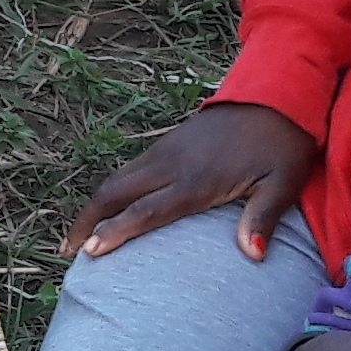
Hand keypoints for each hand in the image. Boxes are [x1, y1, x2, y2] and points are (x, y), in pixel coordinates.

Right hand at [66, 101, 319, 261]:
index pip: (148, 210)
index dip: (116, 232)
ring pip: (117, 179)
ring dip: (94, 206)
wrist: (276, 94)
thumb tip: (253, 255)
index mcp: (197, 179)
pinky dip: (111, 192)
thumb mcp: (282, 183)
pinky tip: (108, 209)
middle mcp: (172, 164)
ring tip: (78, 237)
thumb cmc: (282, 145)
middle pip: (116, 192)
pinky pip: (129, 170)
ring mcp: (165, 151)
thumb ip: (263, 218)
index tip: (89, 252)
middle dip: (87, 221)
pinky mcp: (166, 144)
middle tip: (68, 252)